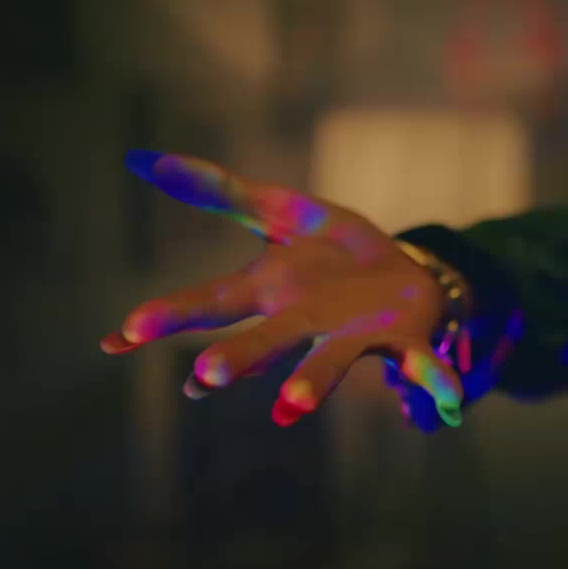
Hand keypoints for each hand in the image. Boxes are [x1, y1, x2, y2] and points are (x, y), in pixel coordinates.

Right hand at [100, 150, 463, 427]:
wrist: (407, 275)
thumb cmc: (333, 254)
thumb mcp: (279, 210)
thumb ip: (218, 189)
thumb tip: (144, 159)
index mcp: (273, 293)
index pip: (212, 302)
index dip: (170, 316)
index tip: (121, 335)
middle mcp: (307, 323)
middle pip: (266, 340)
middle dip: (238, 358)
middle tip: (202, 380)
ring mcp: (355, 337)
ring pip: (330, 361)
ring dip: (312, 384)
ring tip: (289, 410)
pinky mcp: (406, 341)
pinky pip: (419, 366)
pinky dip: (433, 386)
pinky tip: (446, 409)